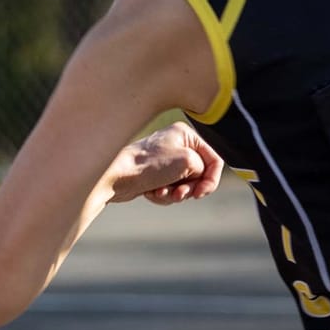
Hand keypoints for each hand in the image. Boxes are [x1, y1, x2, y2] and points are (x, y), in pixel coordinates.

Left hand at [107, 122, 223, 205]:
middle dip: (191, 188)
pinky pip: (170, 190)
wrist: (115, 177)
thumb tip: (200, 177)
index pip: (213, 159)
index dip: (211, 179)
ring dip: (176, 194)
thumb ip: (204, 167)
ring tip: (163, 193)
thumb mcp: (187, 161)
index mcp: (186, 135)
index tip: (201, 192)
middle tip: (180, 195)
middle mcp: (177, 145)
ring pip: (185, 185)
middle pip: (200, 174)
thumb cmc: (148, 165)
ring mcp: (165, 160)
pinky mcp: (155, 174)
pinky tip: (152, 193)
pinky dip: (164, 195)